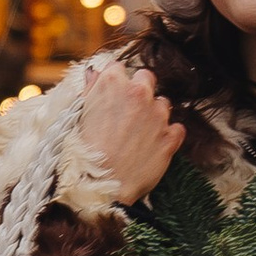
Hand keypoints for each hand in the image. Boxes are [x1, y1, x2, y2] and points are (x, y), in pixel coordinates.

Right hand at [78, 62, 184, 206]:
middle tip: (128, 113)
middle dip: (139, 91)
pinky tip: (153, 146)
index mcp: (112, 83)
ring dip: (154, 114)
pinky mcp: (171, 137)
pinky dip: (168, 135)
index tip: (112, 96)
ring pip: (163, 103)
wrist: (99, 187)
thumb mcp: (78, 116)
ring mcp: (158, 114)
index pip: (119, 68)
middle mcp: (138, 93)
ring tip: (139, 134)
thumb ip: (91, 90)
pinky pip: (177, 128)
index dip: (115, 83)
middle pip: (146, 78)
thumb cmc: (83, 153)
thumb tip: (95, 74)